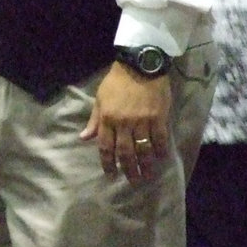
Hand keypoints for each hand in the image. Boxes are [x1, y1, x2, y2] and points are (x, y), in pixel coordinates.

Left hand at [80, 61, 171, 182]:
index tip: (111, 174)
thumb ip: (95, 120)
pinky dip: (161, 151)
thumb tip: (84, 138)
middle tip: (133, 181)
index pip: (106, 146)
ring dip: (146, 165)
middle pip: (126, 152)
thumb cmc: (117, 82)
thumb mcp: (101, 99)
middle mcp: (124, 123)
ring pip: (143, 149)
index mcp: (108, 118)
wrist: (140, 65)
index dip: (108, 163)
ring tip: (147, 176)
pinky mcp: (159, 118)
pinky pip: (160, 139)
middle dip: (129, 169)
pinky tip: (161, 158)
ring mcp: (142, 121)